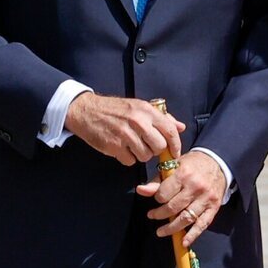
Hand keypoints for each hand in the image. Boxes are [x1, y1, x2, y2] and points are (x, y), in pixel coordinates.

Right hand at [64, 92, 183, 166]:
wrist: (87, 111)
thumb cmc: (116, 109)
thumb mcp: (140, 106)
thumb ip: (162, 117)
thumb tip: (181, 127)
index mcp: (146, 111)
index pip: (170, 131)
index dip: (176, 145)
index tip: (175, 153)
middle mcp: (138, 122)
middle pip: (159, 147)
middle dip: (156, 150)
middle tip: (148, 146)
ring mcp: (125, 135)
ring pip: (145, 156)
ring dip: (141, 155)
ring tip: (133, 146)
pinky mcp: (114, 146)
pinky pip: (130, 161)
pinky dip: (128, 158)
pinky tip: (122, 149)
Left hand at [136, 149, 225, 248]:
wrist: (218, 163)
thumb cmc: (193, 164)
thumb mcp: (174, 166)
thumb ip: (157, 180)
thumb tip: (141, 190)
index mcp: (184, 174)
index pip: (164, 194)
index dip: (157, 198)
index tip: (157, 199)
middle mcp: (195, 187)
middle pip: (173, 208)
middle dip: (159, 214)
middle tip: (152, 215)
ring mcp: (206, 199)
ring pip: (186, 218)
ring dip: (171, 228)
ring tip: (160, 231)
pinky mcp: (214, 208)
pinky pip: (202, 224)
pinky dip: (192, 235)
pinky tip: (184, 242)